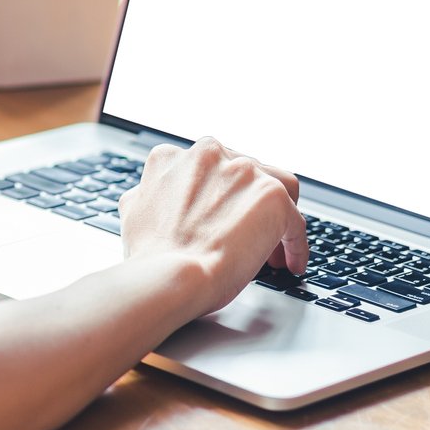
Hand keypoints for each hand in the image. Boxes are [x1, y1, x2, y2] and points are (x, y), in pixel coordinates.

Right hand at [118, 138, 307, 309]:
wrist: (170, 275)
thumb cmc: (151, 256)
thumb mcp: (133, 211)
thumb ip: (148, 193)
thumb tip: (147, 195)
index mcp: (173, 156)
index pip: (212, 169)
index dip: (222, 198)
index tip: (225, 220)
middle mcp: (210, 154)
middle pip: (247, 174)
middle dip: (249, 207)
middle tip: (248, 237)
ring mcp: (243, 171)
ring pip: (278, 188)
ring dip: (276, 218)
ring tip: (274, 249)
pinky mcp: (272, 195)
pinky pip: (295, 221)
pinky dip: (296, 243)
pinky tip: (290, 262)